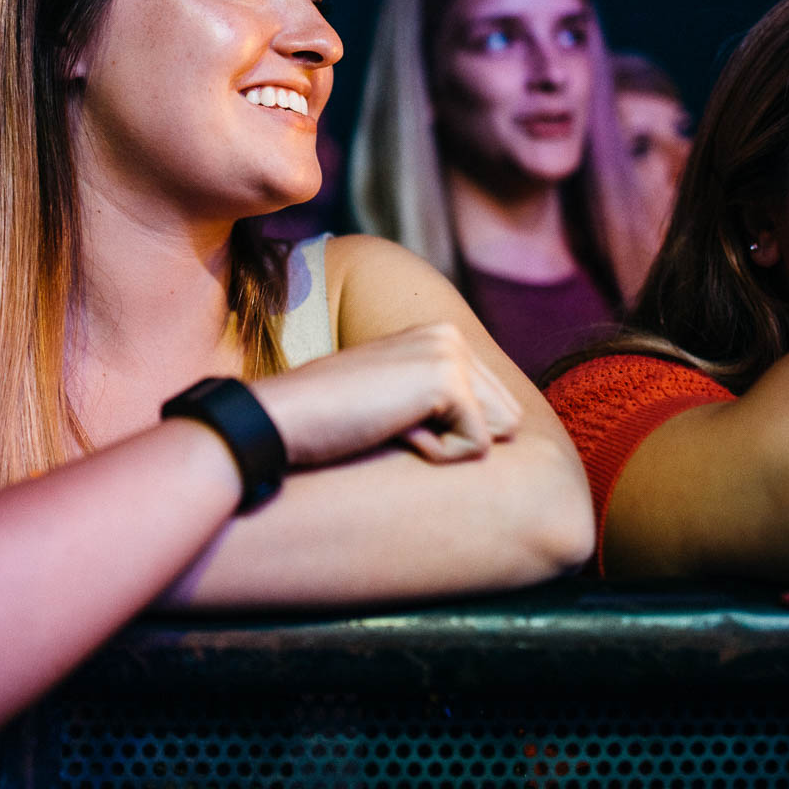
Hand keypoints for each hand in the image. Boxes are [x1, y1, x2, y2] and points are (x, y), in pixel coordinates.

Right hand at [247, 322, 522, 466]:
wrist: (283, 418)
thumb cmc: (328, 418)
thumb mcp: (393, 397)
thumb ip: (439, 400)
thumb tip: (505, 431)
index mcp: (439, 335)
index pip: (495, 406)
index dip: (449, 430)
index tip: (391, 416)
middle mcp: (450, 334)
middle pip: (504, 419)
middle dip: (454, 436)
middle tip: (392, 422)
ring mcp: (450, 353)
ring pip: (495, 433)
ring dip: (446, 445)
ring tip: (392, 424)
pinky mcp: (448, 382)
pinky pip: (474, 448)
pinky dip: (434, 454)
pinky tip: (391, 430)